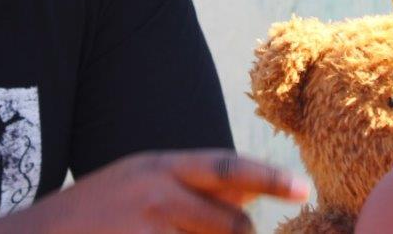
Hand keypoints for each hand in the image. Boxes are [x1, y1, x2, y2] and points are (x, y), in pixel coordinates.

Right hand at [18, 150, 308, 233]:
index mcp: (157, 165)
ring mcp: (146, 226)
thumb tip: (246, 195)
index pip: (228, 168)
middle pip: (231, 221)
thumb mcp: (137, 183)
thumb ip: (188, 188)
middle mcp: (155, 191)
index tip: (302, 187)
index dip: (269, 177)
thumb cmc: (90, 216)